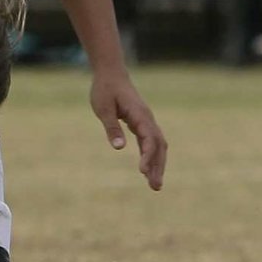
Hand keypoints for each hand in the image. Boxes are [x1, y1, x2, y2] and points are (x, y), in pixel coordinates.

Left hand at [90, 67, 167, 189]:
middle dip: (158, 166)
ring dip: (158, 164)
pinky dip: (151, 157)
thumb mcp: (103, 108)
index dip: (147, 156)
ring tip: (154, 185)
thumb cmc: (105, 90)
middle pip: (158, 146)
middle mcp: (147, 119)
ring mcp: (146, 121)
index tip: (142, 172)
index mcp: (139, 115)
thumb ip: (111, 127)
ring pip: (158, 146)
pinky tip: (147, 170)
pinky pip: (151, 143)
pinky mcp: (142, 123)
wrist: (111, 74)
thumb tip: (119, 148)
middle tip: (155, 187)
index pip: (149, 139)